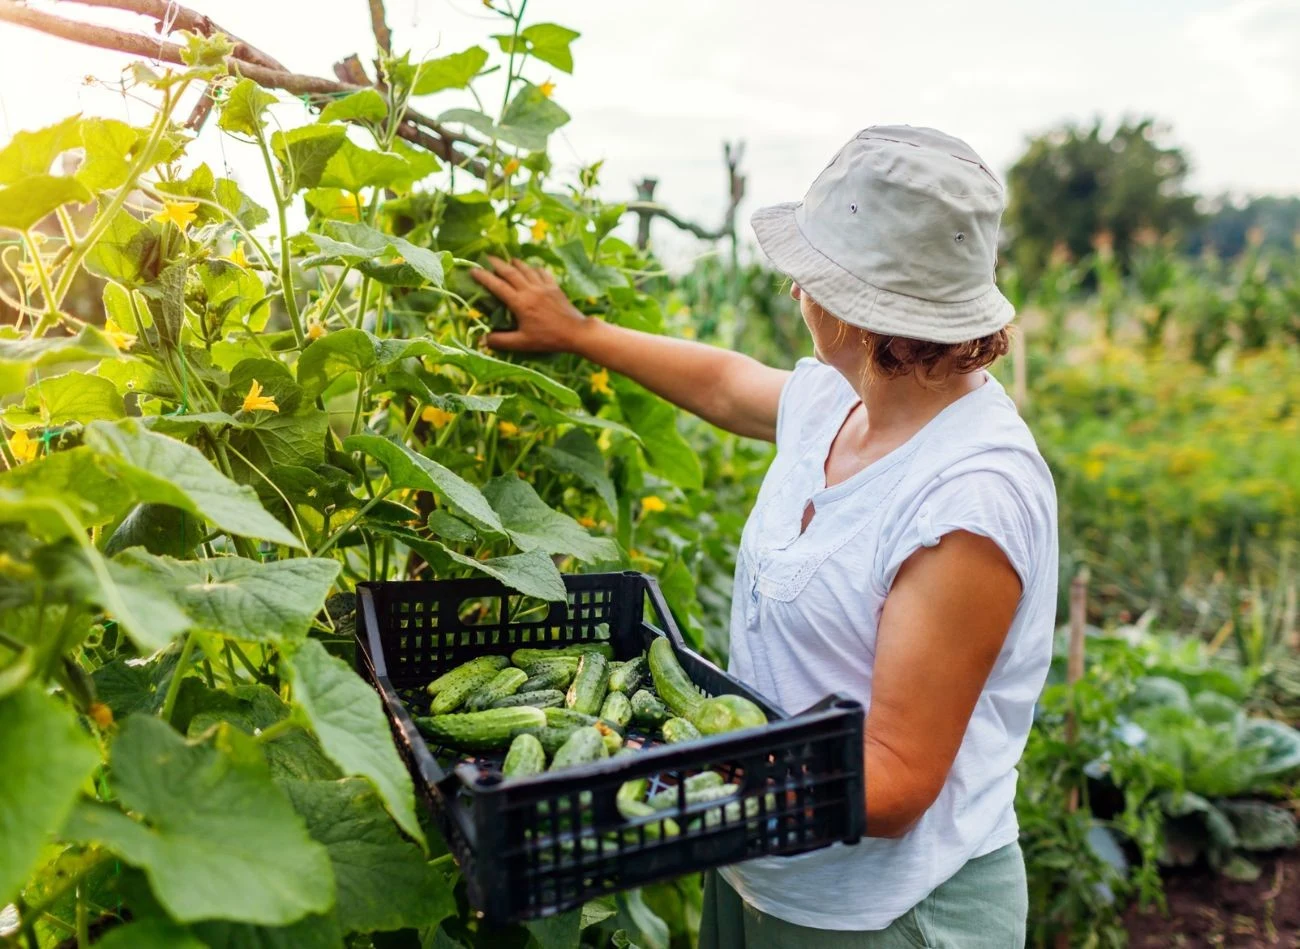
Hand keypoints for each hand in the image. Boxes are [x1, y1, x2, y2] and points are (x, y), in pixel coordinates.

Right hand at [470, 256, 588, 352]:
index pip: (497, 286)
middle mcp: (530, 290)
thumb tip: (483, 339)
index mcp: (520, 303)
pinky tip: (533, 268)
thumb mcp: (522, 343)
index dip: (483, 277)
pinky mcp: (555, 287)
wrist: (575, 332)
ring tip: (508, 260)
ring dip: (515, 263)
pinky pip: (542, 273)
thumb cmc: (548, 338)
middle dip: (497, 263)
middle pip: (510, 272)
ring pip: (526, 269)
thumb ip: (501, 341)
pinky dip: (535, 268)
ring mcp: (544, 287)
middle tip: (487, 258)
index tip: (473, 270)